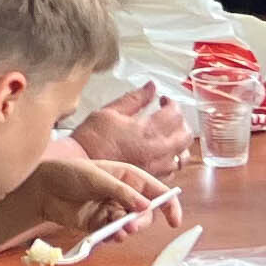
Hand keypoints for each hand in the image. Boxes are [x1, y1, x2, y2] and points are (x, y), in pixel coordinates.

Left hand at [25, 147, 177, 239]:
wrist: (42, 188)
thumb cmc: (68, 172)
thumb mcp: (97, 177)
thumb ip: (122, 192)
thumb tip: (145, 206)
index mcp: (128, 176)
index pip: (157, 190)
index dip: (169, 204)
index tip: (175, 220)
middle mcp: (123, 194)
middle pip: (146, 213)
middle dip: (142, 220)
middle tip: (131, 224)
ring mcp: (111, 210)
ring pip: (130, 225)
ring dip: (127, 230)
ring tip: (118, 231)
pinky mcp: (98, 224)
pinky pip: (113, 234)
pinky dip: (113, 236)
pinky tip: (108, 235)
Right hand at [69, 87, 192, 182]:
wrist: (79, 165)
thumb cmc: (90, 139)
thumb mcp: (109, 111)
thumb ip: (134, 98)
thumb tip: (151, 87)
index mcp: (147, 131)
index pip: (174, 113)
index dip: (171, 103)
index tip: (163, 100)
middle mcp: (156, 150)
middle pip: (185, 135)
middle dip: (181, 122)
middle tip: (169, 116)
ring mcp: (155, 167)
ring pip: (182, 156)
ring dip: (179, 143)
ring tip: (168, 136)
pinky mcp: (149, 178)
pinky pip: (171, 171)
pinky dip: (170, 160)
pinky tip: (159, 153)